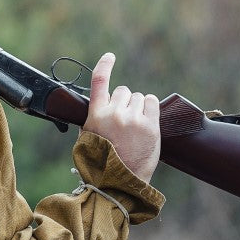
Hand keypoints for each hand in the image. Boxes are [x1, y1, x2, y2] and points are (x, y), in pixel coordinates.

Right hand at [82, 53, 160, 182]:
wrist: (118, 183)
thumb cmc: (101, 163)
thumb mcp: (87, 138)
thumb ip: (94, 118)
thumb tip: (102, 103)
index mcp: (95, 115)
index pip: (99, 81)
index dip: (105, 65)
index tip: (110, 56)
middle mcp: (114, 113)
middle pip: (123, 91)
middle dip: (125, 102)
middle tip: (124, 122)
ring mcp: (133, 119)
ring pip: (139, 98)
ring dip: (138, 108)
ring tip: (135, 128)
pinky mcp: (150, 126)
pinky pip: (152, 102)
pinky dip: (150, 108)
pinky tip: (147, 121)